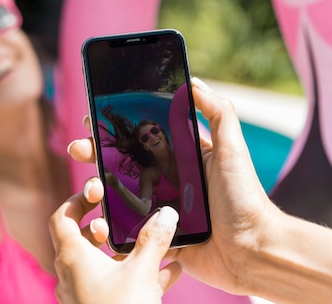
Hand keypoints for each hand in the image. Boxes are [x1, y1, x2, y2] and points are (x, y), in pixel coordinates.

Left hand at [49, 178, 181, 303]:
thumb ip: (154, 240)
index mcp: (73, 257)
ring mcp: (83, 294)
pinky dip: (134, 275)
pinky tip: (169, 273)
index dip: (77, 200)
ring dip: (123, 252)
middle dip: (103, 228)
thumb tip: (167, 213)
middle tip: (121, 223)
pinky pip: (113, 285)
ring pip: (99, 264)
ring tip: (151, 245)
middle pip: (78, 239)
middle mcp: (71, 274)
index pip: (62, 217)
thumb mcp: (141, 273)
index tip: (99, 192)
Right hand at [67, 78, 280, 294]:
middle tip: (78, 148)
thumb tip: (194, 81)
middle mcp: (167, 180)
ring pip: (118, 196)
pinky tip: (96, 221)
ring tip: (89, 187)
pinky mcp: (157, 236)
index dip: (116, 128)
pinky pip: (127, 230)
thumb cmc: (244, 198)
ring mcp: (160, 209)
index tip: (93, 118)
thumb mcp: (232, 150)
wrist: (253, 250)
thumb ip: (218, 113)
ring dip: (97, 188)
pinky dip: (108, 226)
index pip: (142, 137)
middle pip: (123, 163)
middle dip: (96, 153)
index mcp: (180, 158)